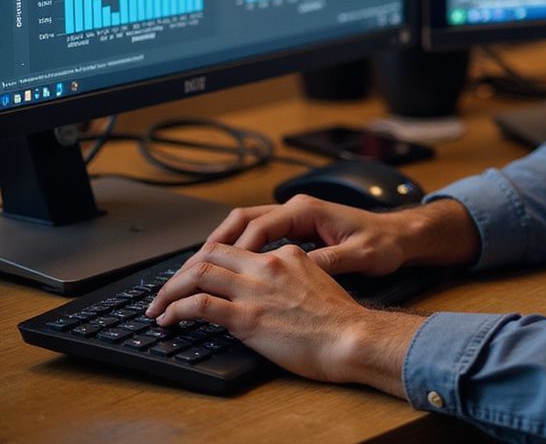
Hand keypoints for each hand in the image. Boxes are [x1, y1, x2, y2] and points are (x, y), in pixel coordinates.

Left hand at [145, 241, 423, 388]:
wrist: (351, 336)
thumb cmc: (341, 319)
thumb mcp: (319, 281)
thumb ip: (293, 275)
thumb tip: (275, 287)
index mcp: (286, 253)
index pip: (240, 247)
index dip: (213, 259)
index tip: (200, 273)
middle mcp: (267, 264)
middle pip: (213, 252)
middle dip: (184, 268)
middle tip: (169, 287)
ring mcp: (255, 289)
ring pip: (199, 273)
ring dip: (171, 288)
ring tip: (158, 305)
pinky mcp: (247, 317)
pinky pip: (200, 305)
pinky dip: (177, 309)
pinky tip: (168, 318)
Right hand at [205, 194, 408, 276]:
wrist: (401, 236)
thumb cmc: (383, 243)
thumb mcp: (358, 256)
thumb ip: (327, 261)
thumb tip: (296, 271)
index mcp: (308, 210)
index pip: (258, 227)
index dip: (234, 250)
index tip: (214, 273)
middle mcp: (298, 208)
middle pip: (243, 220)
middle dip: (216, 243)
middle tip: (191, 270)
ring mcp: (296, 216)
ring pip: (248, 225)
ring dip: (224, 245)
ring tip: (200, 271)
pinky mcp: (298, 229)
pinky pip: (259, 235)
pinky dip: (240, 249)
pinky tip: (229, 270)